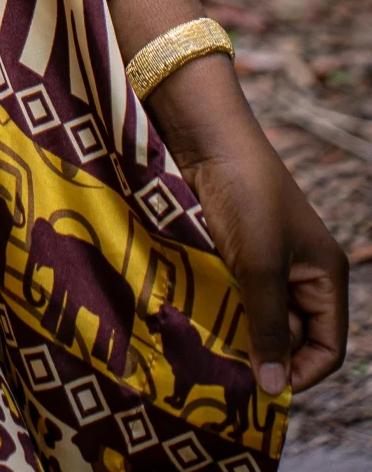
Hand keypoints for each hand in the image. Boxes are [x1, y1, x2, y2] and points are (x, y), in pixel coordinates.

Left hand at [182, 122, 346, 395]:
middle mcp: (302, 275)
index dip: (302, 371)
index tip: (264, 387)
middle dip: (265, 354)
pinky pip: (237, 298)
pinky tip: (201, 323)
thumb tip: (274, 389)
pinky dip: (222, 312)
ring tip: (212, 351)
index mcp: (325, 277)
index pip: (328, 346)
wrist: (209, 139)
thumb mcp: (261, 266)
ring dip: (239, 334)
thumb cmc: (246, 196)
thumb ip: (268, 327)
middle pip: (293, 337)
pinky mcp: (236, 255)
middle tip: (229, 373)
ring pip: (260, 319)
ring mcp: (268, 265)